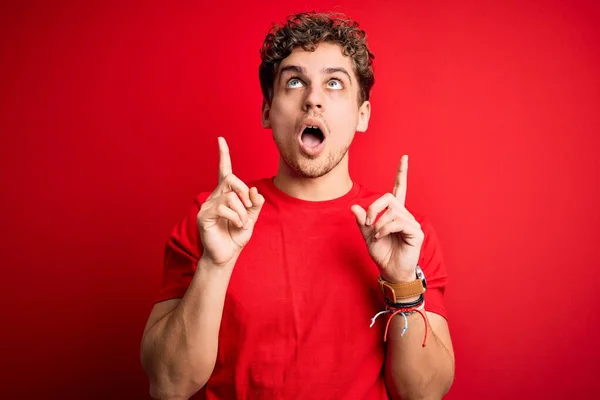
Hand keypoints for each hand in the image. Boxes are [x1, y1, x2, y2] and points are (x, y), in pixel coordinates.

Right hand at [197, 137, 264, 265]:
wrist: (226, 255)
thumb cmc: (236, 235)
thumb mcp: (252, 218)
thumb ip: (255, 203)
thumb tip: (254, 190)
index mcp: (226, 194)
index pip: (224, 171)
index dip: (223, 155)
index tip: (220, 139)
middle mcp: (215, 196)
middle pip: (231, 179)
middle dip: (244, 191)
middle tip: (249, 208)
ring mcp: (208, 205)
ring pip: (231, 195)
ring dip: (243, 211)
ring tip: (242, 223)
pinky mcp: (204, 216)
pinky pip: (224, 208)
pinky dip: (237, 217)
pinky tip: (237, 226)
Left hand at [351, 155, 423, 282]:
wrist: (391, 271)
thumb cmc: (382, 254)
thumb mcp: (367, 236)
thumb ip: (362, 221)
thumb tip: (354, 207)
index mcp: (394, 213)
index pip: (399, 188)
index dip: (401, 173)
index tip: (404, 157)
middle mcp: (404, 215)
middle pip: (388, 198)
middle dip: (374, 208)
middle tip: (368, 223)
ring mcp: (412, 223)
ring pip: (392, 211)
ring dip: (379, 224)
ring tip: (377, 235)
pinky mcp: (416, 232)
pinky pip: (398, 222)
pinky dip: (385, 229)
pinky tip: (382, 237)